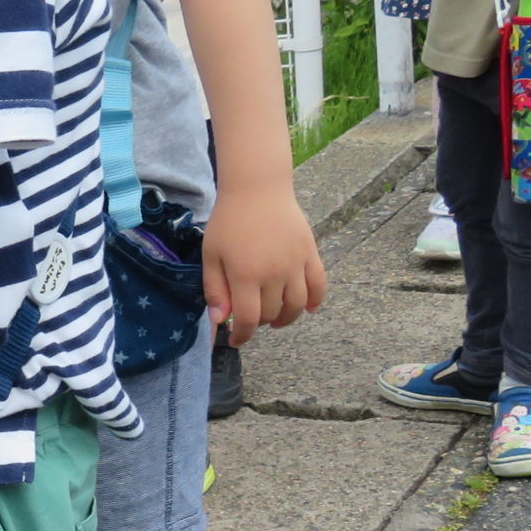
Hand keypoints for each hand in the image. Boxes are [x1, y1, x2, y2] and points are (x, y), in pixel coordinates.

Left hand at [200, 184, 327, 341]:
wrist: (257, 189)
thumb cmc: (229, 222)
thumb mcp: (211, 255)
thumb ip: (216, 289)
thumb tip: (219, 321)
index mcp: (246, 275)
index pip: (248, 319)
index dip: (241, 335)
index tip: (235, 340)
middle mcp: (274, 273)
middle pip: (272, 313)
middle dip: (259, 323)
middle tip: (250, 319)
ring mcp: (296, 264)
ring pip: (297, 305)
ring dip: (286, 318)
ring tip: (275, 318)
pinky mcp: (310, 253)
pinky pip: (319, 285)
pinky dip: (316, 301)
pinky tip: (308, 308)